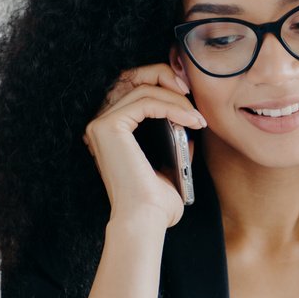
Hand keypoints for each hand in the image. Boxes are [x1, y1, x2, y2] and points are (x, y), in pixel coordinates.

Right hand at [84, 63, 206, 230]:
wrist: (145, 221)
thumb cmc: (155, 203)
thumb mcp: (170, 165)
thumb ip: (175, 141)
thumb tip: (189, 122)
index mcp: (112, 132)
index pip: (133, 87)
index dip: (162, 82)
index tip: (190, 97)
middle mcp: (101, 124)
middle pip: (133, 76)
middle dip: (166, 76)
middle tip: (192, 92)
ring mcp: (100, 123)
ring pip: (143, 86)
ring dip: (176, 97)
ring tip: (198, 117)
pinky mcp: (108, 126)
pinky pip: (146, 101)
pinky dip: (173, 106)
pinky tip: (192, 120)